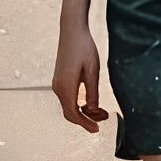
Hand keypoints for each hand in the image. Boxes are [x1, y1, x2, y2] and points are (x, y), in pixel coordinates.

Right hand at [52, 13, 109, 133]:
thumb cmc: (83, 47)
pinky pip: (68, 98)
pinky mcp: (60, 79)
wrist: (72, 30)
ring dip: (84, 111)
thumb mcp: (93, 71)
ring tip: (101, 111)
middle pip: (70, 113)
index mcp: (65, 86)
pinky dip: (79, 103)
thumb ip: (93, 92)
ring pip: (69, 106)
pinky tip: (91, 102)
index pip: (73, 114)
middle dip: (86, 119)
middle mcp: (58, 87)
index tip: (96, 130)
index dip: (85, 124)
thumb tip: (93, 110)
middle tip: (102, 119)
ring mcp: (57, 83)